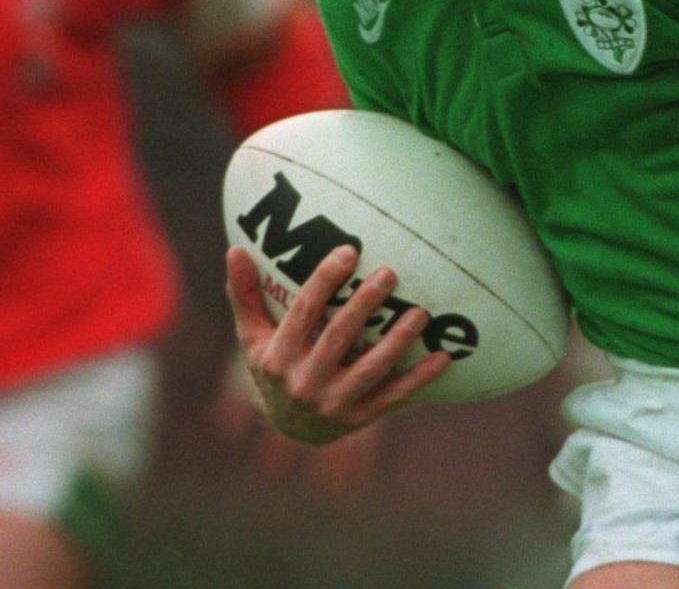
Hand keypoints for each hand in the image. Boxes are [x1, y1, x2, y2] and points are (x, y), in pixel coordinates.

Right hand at [225, 243, 451, 444]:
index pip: (303, 312)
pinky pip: (394, 398)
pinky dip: (420, 379)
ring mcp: (333, 405)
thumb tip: (234, 249)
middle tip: (389, 273)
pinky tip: (444, 357)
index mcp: (276, 358)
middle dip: (364, 305)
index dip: (325, 280)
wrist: (289, 428)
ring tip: (420, 312)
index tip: (349, 250)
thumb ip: (244, 295)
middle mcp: (303, 384)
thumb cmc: (274, 366)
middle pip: (338, 338)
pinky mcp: (360, 420)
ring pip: (370, 370)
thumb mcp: (253, 337)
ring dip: (397, 342)